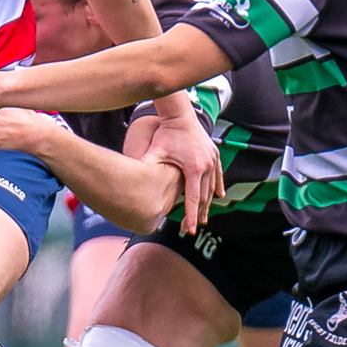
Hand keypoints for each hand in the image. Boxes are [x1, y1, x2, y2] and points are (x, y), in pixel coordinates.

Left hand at [144, 115, 223, 233]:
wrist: (180, 115)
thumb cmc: (166, 134)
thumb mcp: (155, 151)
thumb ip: (146, 165)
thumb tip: (128, 180)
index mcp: (193, 168)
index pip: (193, 198)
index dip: (191, 216)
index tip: (189, 230)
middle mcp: (207, 165)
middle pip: (204, 196)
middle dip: (198, 213)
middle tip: (191, 228)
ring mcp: (213, 160)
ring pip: (212, 187)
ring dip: (208, 203)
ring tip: (203, 217)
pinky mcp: (215, 155)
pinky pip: (218, 175)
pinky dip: (217, 186)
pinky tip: (218, 196)